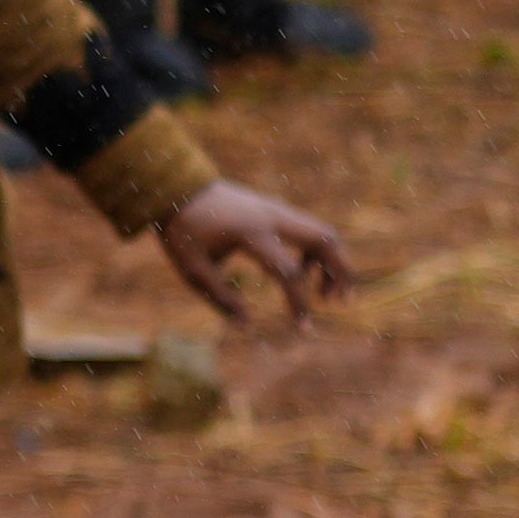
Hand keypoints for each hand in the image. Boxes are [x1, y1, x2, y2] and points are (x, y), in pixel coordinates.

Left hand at [153, 182, 354, 329]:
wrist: (178, 189)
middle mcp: (272, 217)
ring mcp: (277, 209)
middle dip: (340, 271)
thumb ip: (221, 297)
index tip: (302, 328)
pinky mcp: (277, 210)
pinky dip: (316, 252)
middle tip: (340, 302)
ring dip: (333, 262)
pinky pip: (309, 229)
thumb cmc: (182, 232)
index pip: (289, 272)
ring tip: (324, 295)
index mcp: (251, 233)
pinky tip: (303, 273)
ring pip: (322, 232)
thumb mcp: (192, 270)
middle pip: (325, 239)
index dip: (299, 302)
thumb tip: (247, 325)